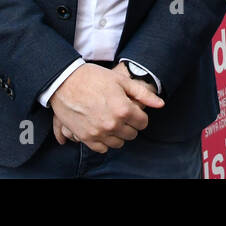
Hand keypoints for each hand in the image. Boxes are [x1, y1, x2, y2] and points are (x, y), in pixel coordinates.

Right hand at [48, 63, 164, 152]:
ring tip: (111, 121)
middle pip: (132, 134)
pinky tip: (102, 129)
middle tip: (121, 114)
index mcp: (124, 109)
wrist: (65, 81)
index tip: (132, 110)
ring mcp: (98, 133)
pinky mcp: (86, 137)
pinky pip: (102, 149)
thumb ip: (143, 94)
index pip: (143, 123)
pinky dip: (104, 141)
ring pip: (118, 143)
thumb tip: (160, 104)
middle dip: (130, 125)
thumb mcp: (121, 80)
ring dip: (118, 134)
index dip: (139, 115)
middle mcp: (113, 124)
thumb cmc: (93, 77)